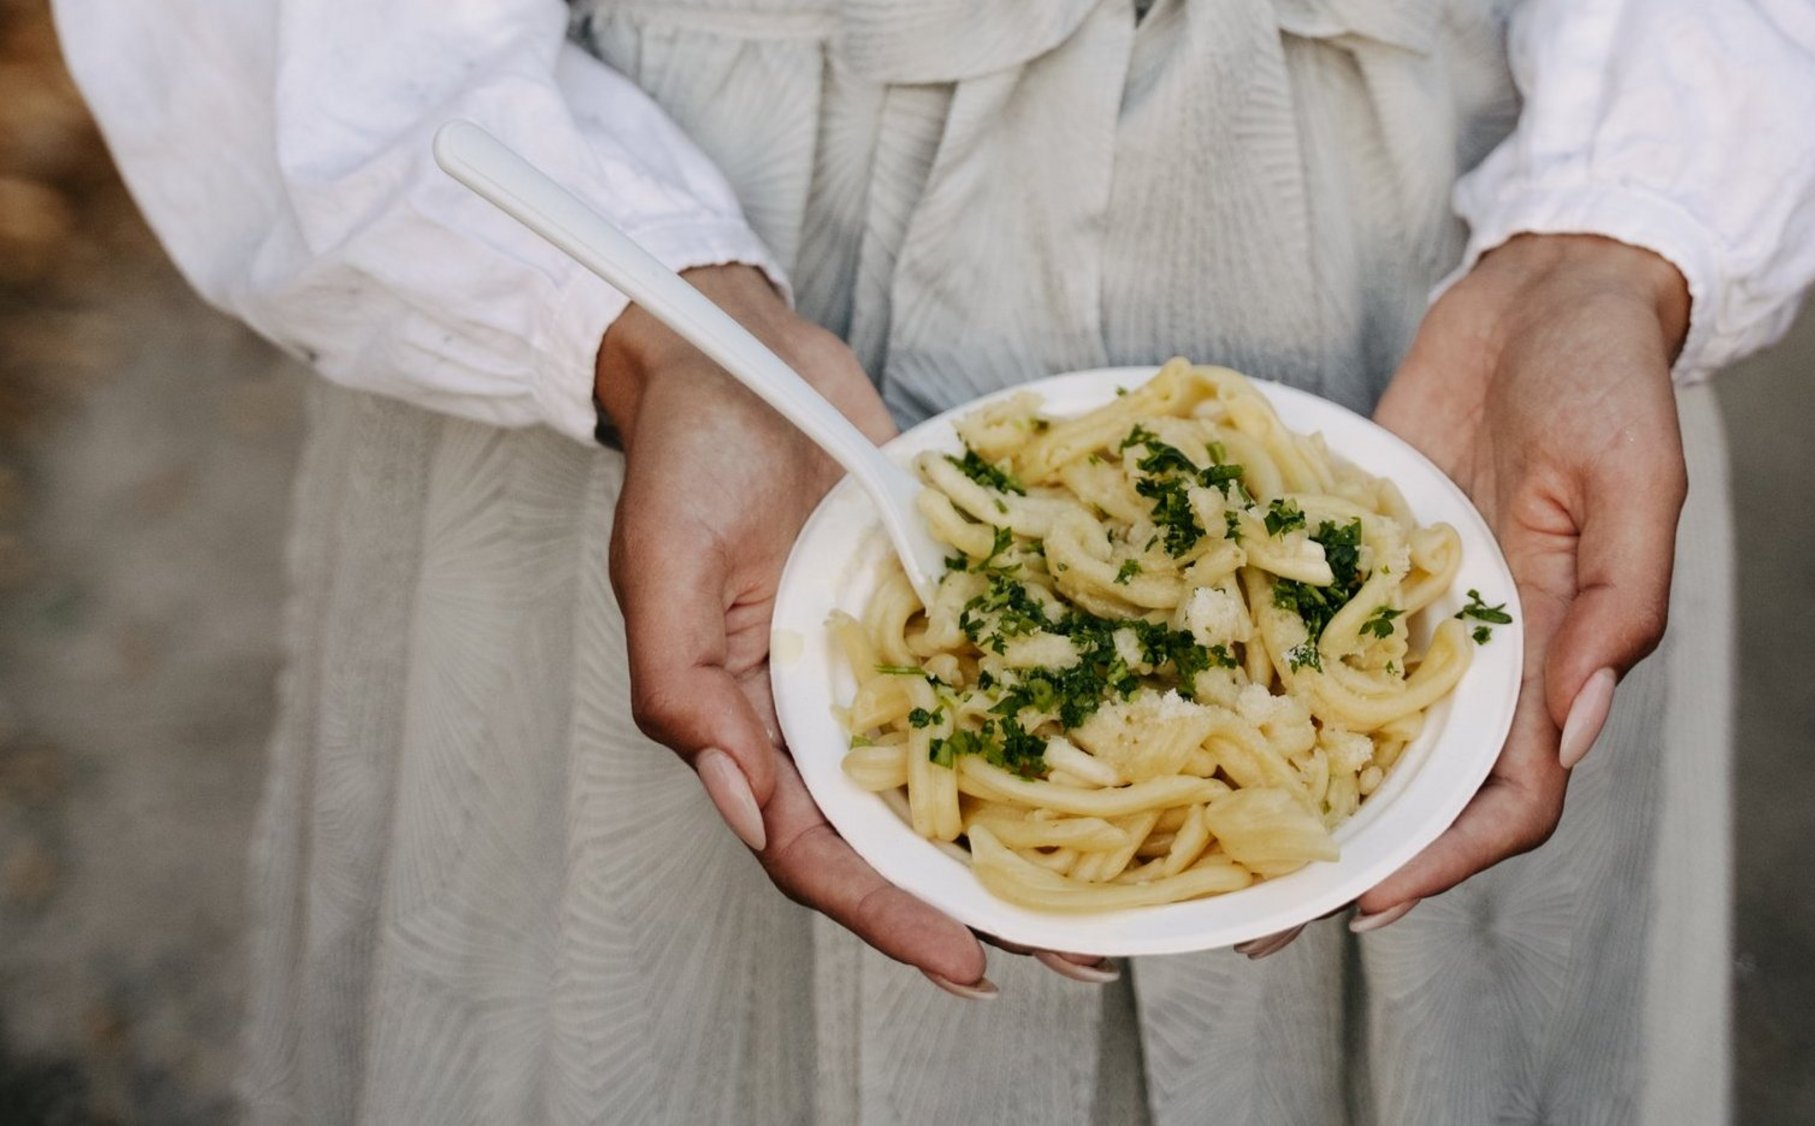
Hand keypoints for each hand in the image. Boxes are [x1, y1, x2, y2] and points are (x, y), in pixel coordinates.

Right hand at [599, 266, 1112, 995]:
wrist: (740, 354)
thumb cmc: (684, 456)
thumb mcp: (660, 568)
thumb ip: (682, 689)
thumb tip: (738, 799)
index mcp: (752, 725)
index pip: (816, 851)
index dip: (887, 914)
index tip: (965, 963)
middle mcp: (825, 715)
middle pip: (901, 841)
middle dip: (979, 907)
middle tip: (1078, 956)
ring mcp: (888, 669)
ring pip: (958, 780)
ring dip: (1025, 843)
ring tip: (1116, 899)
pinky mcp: (939, 612)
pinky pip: (994, 682)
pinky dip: (1049, 728)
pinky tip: (1119, 758)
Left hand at [1238, 234, 1690, 957]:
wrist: (1545, 294)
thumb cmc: (1608, 379)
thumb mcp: (1635, 480)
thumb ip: (1617, 600)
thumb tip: (1581, 717)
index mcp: (1555, 656)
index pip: (1510, 794)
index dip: (1446, 858)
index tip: (1367, 900)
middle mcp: (1476, 656)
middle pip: (1417, 789)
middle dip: (1348, 857)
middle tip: (1251, 918)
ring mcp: (1409, 614)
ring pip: (1355, 733)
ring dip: (1295, 794)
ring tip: (1205, 845)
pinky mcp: (1357, 561)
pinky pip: (1308, 637)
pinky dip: (1262, 685)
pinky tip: (1191, 714)